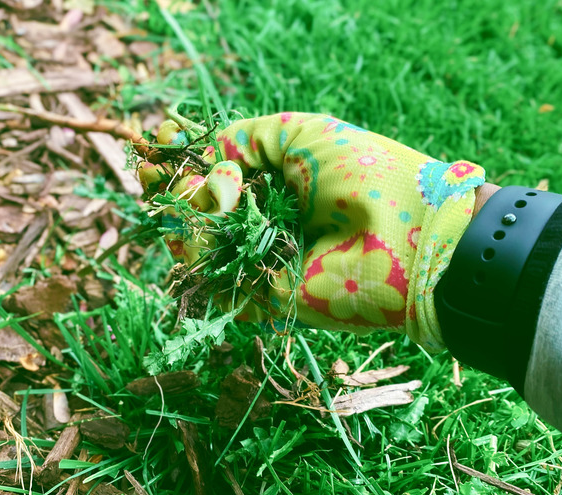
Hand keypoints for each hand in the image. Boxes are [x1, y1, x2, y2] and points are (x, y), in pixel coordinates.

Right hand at [139, 113, 486, 350]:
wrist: (411, 239)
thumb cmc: (364, 174)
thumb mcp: (302, 134)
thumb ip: (244, 140)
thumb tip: (199, 162)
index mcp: (274, 180)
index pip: (211, 171)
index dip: (181, 160)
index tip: (158, 146)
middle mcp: (262, 220)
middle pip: (195, 209)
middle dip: (168, 190)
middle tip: (149, 175)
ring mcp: (258, 257)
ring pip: (194, 243)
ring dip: (177, 220)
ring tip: (179, 199)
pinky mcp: (260, 294)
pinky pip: (211, 277)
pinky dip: (193, 254)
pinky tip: (195, 230)